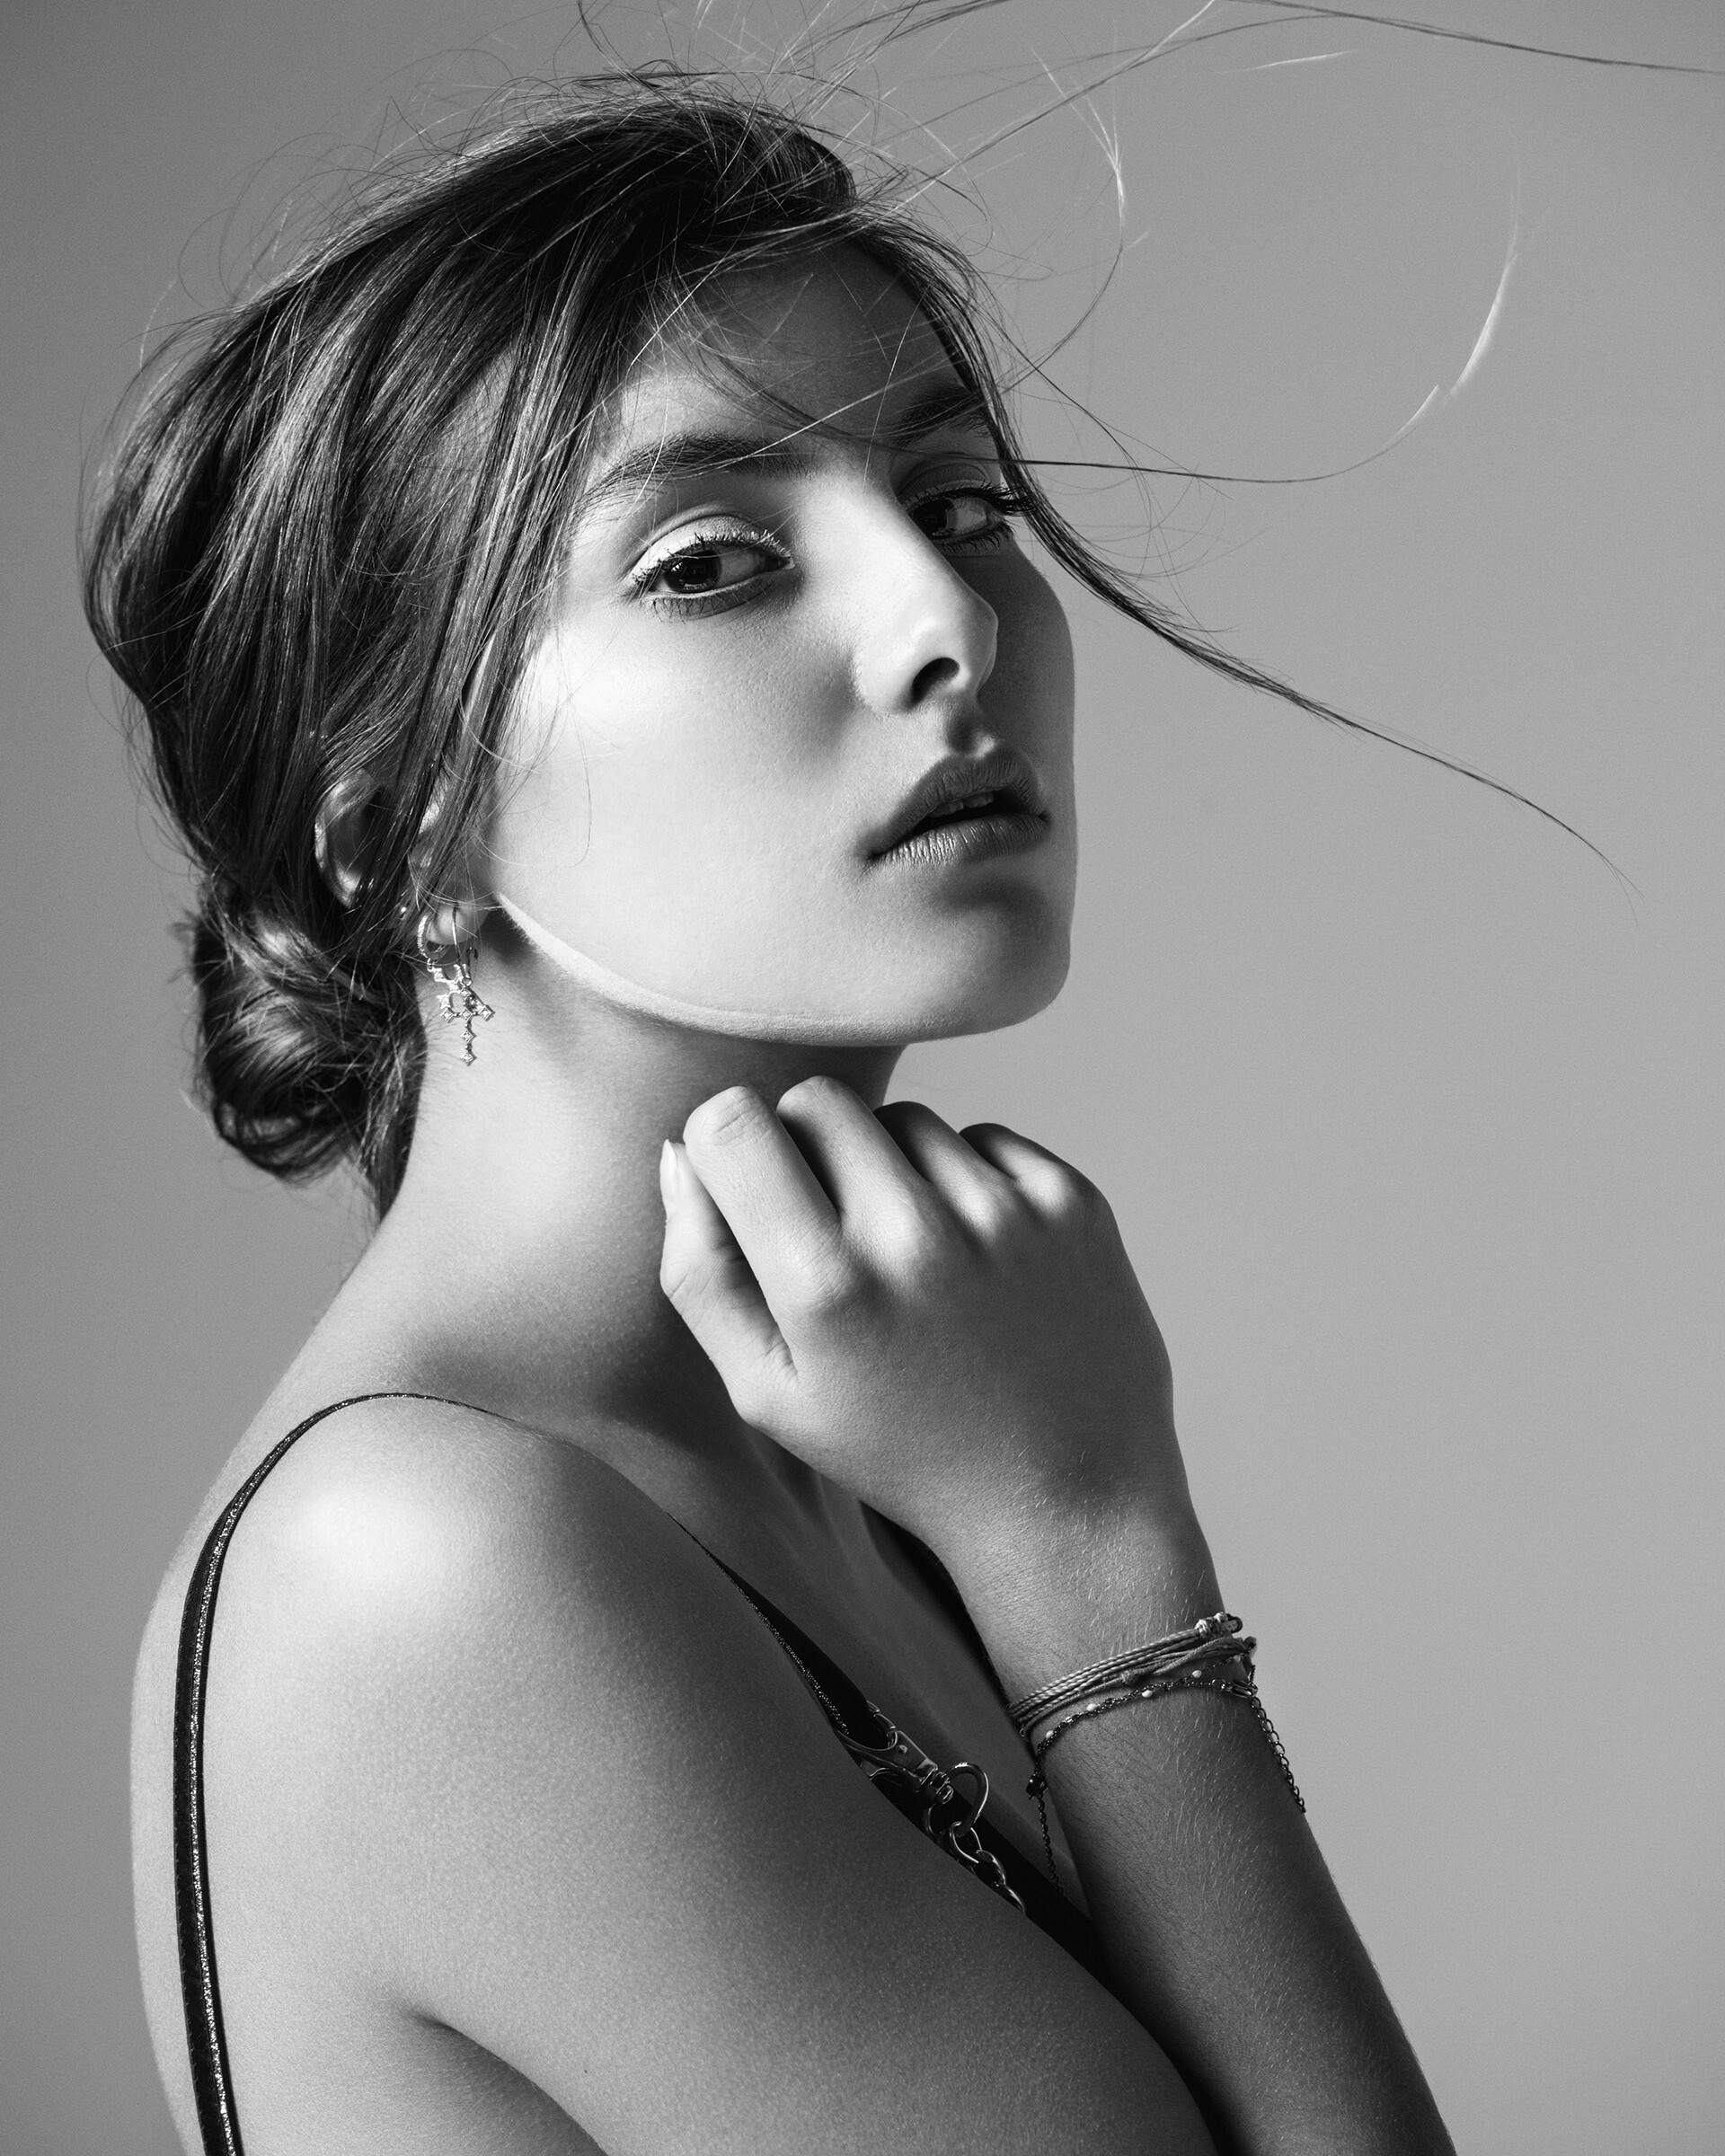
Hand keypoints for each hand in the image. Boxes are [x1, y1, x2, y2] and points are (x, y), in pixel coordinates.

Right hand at [659, 1077, 1207, 1589]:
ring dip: (893, 1167)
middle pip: (818, 1099)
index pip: (734, 1124)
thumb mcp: (769, 1395)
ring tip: (913, 1261)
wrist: (1063, 1498)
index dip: (727, 1145)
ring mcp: (1005, 1211)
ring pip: (904, 1116)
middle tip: (833, 1229)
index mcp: (825, 1286)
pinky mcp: (1073, 1201)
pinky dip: (968, 1183)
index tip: (749, 1188)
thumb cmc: (900, 1451)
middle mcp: (915, 1233)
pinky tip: (979, 1264)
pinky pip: (983, 1138)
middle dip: (808, 1146)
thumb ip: (700, 1272)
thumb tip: (678, 1151)